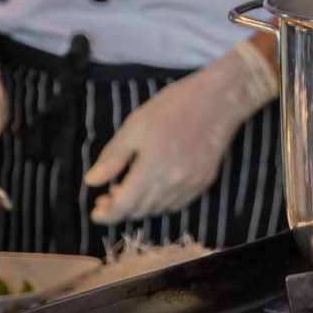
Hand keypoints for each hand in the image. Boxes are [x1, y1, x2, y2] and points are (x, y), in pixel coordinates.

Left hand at [85, 40, 278, 222]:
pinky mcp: (205, 181)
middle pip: (141, 210)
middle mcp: (174, 181)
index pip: (124, 205)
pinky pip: (178, 203)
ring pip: (159, 209)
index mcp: (152, 167)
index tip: (96, 212)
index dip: (107, 213)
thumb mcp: (134, 126)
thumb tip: (92, 182)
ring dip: (141, 206)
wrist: (220, 98)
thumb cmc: (174, 106)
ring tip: (130, 190)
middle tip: (108, 196)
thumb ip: (112, 158)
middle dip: (121, 209)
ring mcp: (192, 183)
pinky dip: (161, 202)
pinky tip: (155, 188)